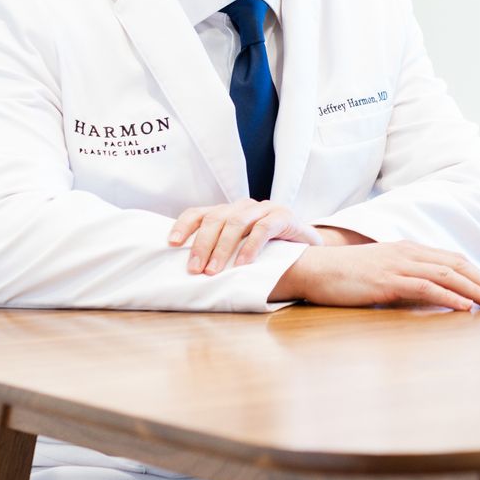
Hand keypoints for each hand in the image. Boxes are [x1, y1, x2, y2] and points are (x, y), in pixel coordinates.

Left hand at [168, 199, 322, 274]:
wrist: (307, 247)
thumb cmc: (268, 252)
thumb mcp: (240, 250)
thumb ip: (219, 253)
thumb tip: (189, 273)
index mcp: (228, 212)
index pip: (199, 213)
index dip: (184, 225)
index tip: (171, 244)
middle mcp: (243, 206)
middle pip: (215, 218)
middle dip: (202, 244)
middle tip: (194, 270)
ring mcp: (264, 208)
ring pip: (236, 222)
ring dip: (222, 248)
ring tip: (214, 271)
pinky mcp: (283, 215)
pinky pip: (263, 228)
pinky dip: (250, 246)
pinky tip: (243, 264)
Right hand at [269, 242, 479, 310]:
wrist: (315, 269)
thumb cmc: (345, 275)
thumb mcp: (381, 272)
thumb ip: (405, 279)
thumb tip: (428, 296)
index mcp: (409, 249)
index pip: (452, 260)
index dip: (476, 275)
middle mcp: (409, 252)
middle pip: (457, 265)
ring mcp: (399, 265)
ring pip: (448, 275)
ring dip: (475, 290)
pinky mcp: (389, 280)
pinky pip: (426, 287)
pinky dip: (449, 296)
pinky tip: (464, 307)